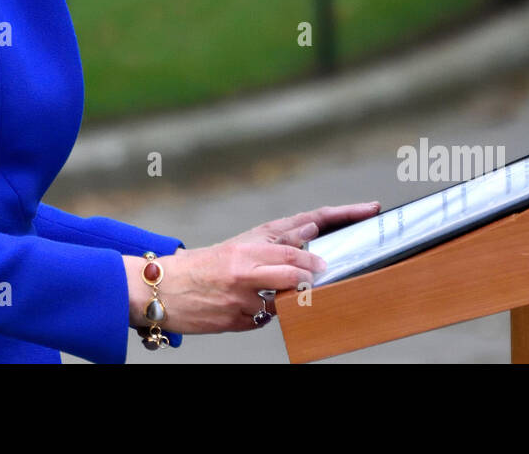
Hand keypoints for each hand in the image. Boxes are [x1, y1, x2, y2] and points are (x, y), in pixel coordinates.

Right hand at [125, 201, 379, 334]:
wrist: (160, 288)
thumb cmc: (204, 267)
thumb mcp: (240, 246)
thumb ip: (276, 243)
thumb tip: (313, 234)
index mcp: (253, 241)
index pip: (306, 225)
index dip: (342, 215)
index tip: (369, 210)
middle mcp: (251, 263)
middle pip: (301, 261)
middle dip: (316, 268)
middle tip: (324, 270)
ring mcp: (246, 292)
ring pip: (290, 291)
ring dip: (299, 292)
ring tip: (299, 289)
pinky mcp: (240, 317)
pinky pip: (269, 318)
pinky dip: (273, 315)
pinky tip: (260, 309)